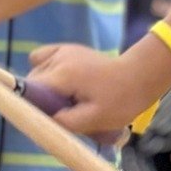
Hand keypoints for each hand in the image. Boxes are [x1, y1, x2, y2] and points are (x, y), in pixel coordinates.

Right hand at [28, 42, 170, 135]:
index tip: (47, 119)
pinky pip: (41, 58)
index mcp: (63, 75)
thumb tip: (42, 122)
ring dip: (44, 87)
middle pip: (32, 81)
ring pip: (36, 72)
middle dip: (41, 99)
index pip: (30, 90)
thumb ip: (65, 122)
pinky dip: (43, 69)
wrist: (139, 76)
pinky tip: (57, 82)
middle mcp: (58, 58)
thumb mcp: (94, 119)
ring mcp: (62, 50)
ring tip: (64, 98)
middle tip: (62, 112)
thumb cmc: (120, 101)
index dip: (34, 107)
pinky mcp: (67, 49)